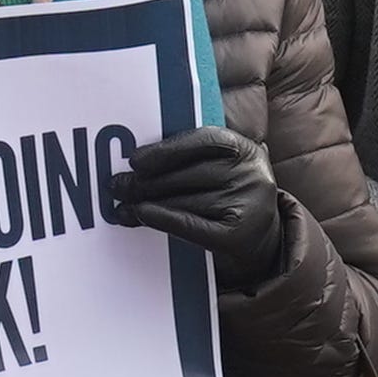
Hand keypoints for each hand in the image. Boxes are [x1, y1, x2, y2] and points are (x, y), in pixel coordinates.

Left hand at [107, 128, 291, 292]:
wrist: (261, 235)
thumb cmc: (228, 193)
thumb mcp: (221, 166)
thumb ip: (190, 155)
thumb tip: (135, 162)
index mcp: (244, 149)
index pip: (203, 141)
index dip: (166, 150)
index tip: (135, 161)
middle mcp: (251, 174)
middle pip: (187, 175)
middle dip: (145, 182)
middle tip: (116, 186)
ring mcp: (248, 205)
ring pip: (183, 201)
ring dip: (145, 203)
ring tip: (120, 206)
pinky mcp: (238, 235)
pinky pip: (190, 224)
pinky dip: (160, 218)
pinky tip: (139, 215)